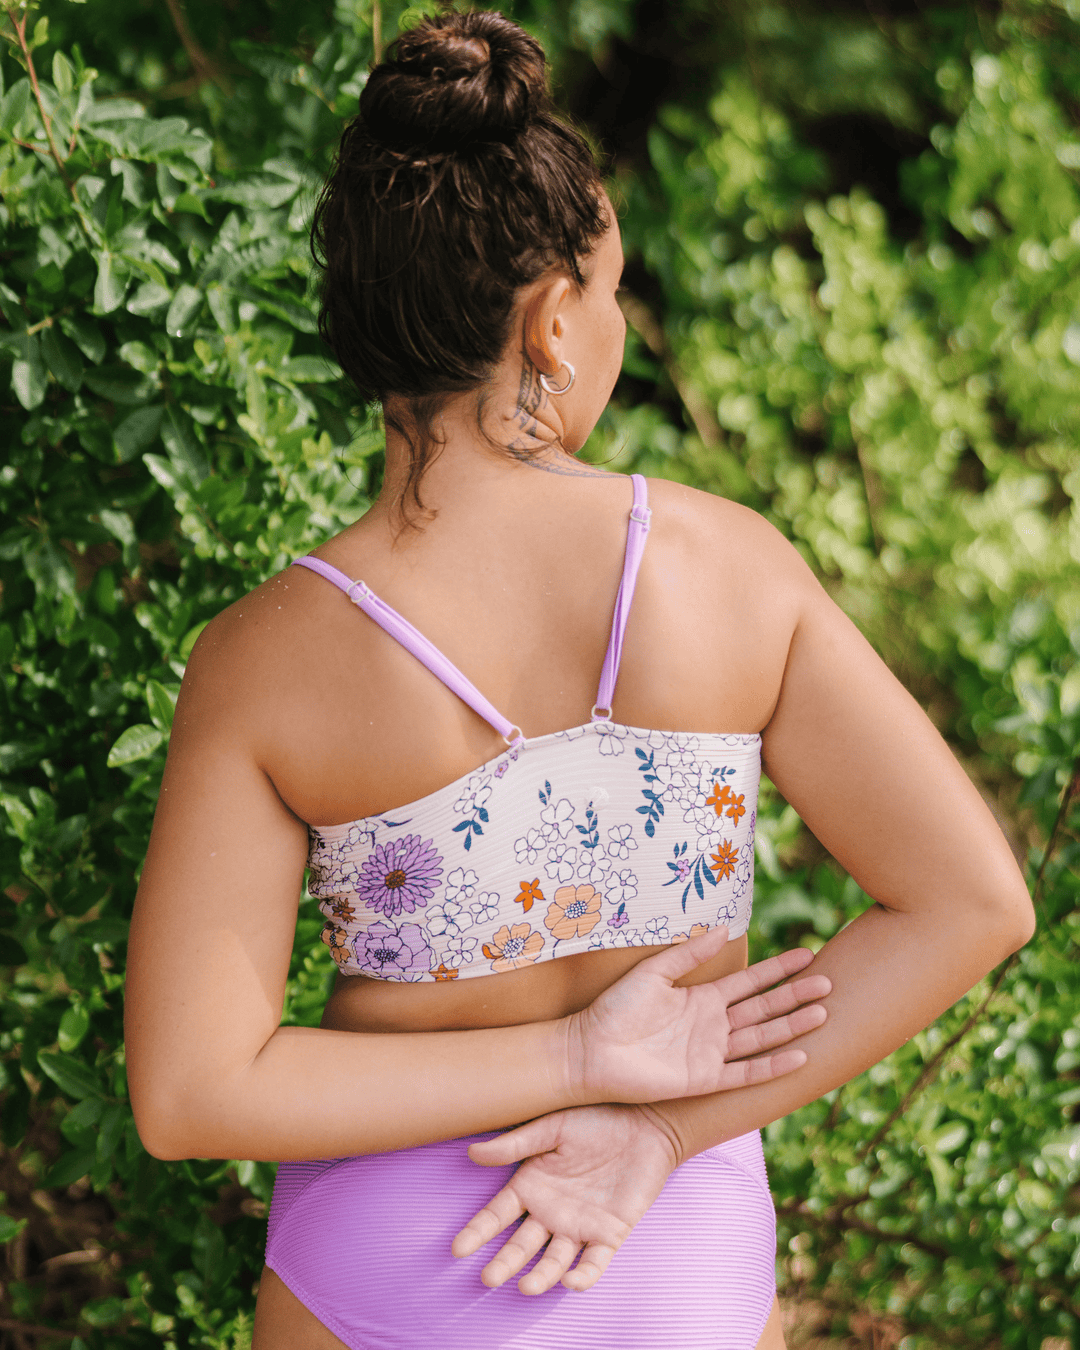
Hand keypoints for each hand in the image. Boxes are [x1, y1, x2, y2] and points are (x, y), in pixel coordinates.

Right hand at [451, 1102, 679, 1294]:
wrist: (643, 1120)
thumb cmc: (595, 1117)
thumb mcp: (552, 1126)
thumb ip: (515, 1144)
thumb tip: (473, 1153)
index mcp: (532, 1185)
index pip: (497, 1216)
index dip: (477, 1232)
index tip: (458, 1249)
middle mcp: (551, 1212)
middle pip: (521, 1245)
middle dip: (504, 1263)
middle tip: (488, 1279)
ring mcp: (579, 1226)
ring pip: (555, 1260)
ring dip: (541, 1276)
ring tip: (527, 1286)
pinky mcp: (609, 1233)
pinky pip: (594, 1263)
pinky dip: (583, 1277)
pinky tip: (571, 1283)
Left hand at [565, 925, 830, 1103]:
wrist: (590, 1050)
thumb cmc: (615, 1008)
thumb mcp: (655, 972)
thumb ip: (689, 953)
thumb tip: (724, 927)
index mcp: (702, 998)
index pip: (750, 982)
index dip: (778, 969)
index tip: (808, 955)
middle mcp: (713, 1025)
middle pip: (764, 1008)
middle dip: (795, 995)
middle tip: (829, 982)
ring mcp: (711, 1053)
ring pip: (762, 1037)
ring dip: (792, 1026)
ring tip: (823, 1012)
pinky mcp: (705, 1079)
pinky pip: (746, 1073)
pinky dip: (773, 1066)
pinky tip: (800, 1056)